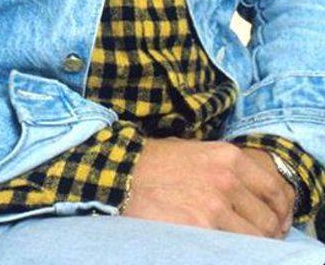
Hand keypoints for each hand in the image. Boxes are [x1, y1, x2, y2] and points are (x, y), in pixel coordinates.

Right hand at [123, 138, 294, 238]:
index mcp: (229, 157)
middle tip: (256, 240)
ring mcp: (214, 206)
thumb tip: (253, 195)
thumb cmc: (158, 163)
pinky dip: (230, 252)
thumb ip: (227, 169)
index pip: (274, 191)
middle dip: (267, 234)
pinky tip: (220, 248)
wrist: (123, 174)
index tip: (276, 222)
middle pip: (268, 221)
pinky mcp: (199, 229)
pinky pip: (230, 250)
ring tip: (237, 245)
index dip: (280, 212)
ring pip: (254, 240)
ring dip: (250, 247)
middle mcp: (227, 180)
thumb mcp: (198, 151)